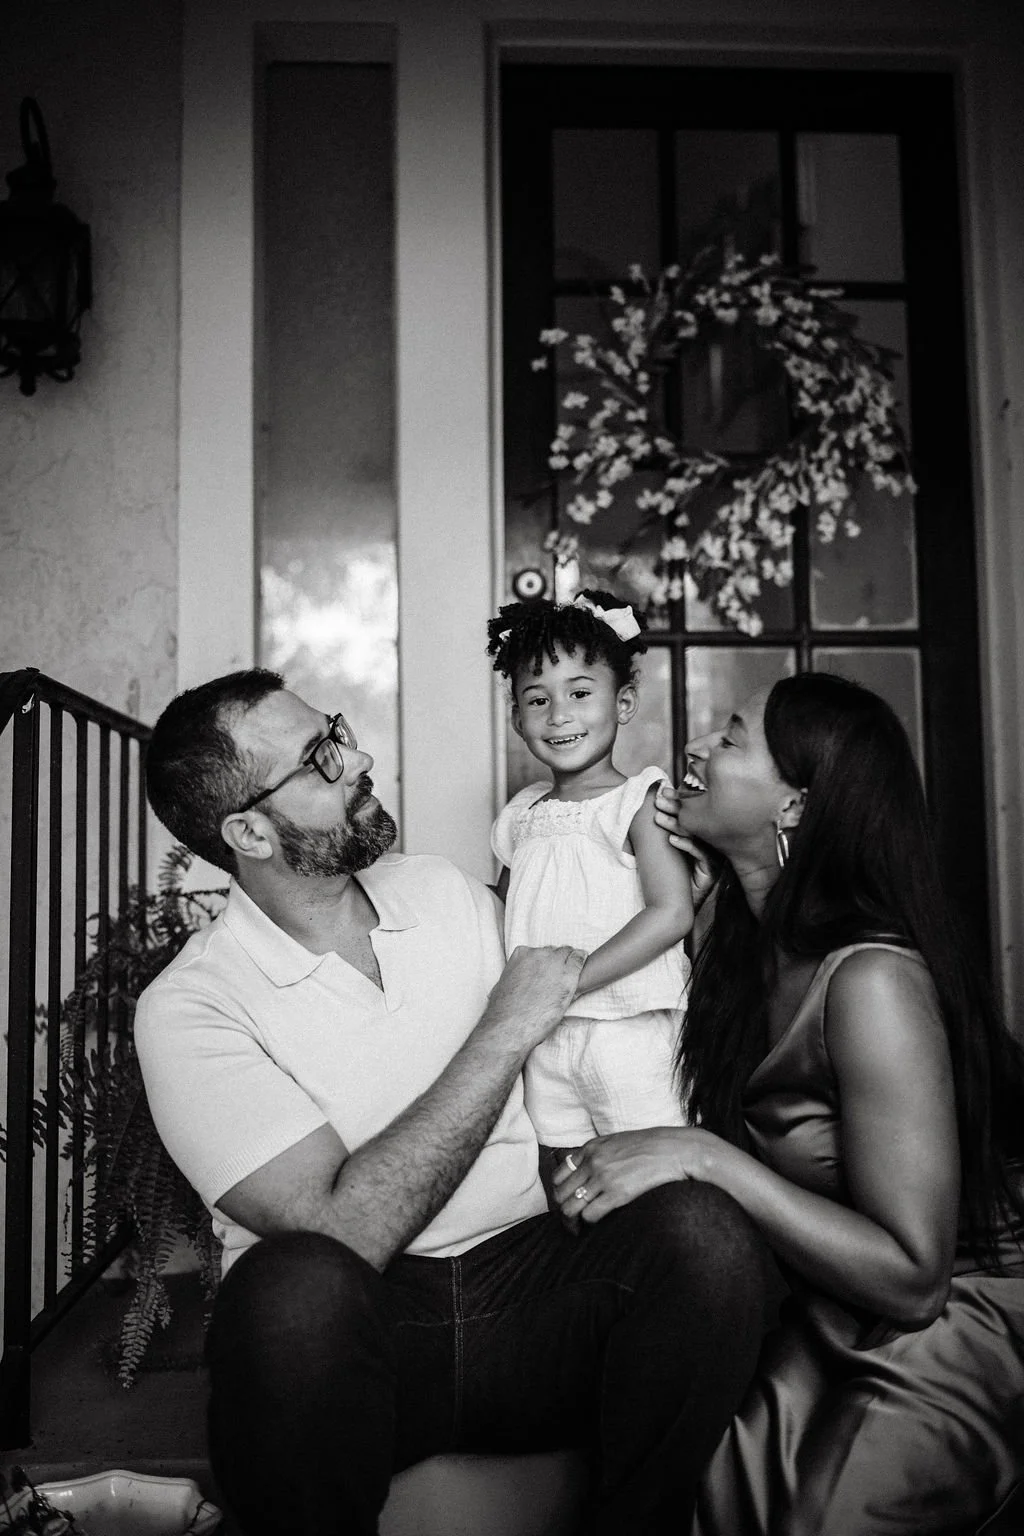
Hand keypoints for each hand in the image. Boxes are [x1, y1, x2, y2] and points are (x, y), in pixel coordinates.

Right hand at [485, 944, 586, 1049]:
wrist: (512, 1024)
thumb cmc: (504, 1010)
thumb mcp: (504, 984)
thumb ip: (515, 976)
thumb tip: (516, 981)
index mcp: (521, 954)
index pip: (539, 951)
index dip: (545, 961)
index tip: (548, 969)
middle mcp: (538, 955)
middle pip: (554, 951)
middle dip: (558, 960)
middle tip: (560, 973)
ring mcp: (554, 963)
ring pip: (568, 953)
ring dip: (570, 960)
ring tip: (573, 970)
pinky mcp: (568, 975)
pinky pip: (580, 959)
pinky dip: (582, 959)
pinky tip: (585, 962)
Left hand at [551, 1127, 721, 1223]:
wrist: (674, 1150)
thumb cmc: (650, 1146)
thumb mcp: (617, 1141)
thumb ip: (598, 1153)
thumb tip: (585, 1169)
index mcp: (591, 1148)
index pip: (559, 1174)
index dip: (561, 1192)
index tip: (568, 1201)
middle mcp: (592, 1162)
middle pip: (561, 1193)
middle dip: (563, 1210)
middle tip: (571, 1220)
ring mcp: (603, 1178)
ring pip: (570, 1207)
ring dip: (572, 1222)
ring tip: (579, 1228)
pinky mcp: (617, 1194)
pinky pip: (589, 1215)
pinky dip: (589, 1223)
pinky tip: (597, 1223)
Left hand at [653, 784, 719, 910]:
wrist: (668, 910)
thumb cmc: (663, 881)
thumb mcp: (659, 851)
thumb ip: (659, 831)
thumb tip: (646, 808)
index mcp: (696, 840)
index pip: (688, 816)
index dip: (676, 802)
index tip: (661, 792)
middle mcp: (706, 848)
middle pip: (695, 822)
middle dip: (676, 808)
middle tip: (659, 800)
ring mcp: (710, 860)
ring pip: (698, 836)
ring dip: (677, 825)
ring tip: (659, 818)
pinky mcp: (710, 873)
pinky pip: (701, 855)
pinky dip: (686, 845)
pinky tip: (671, 840)